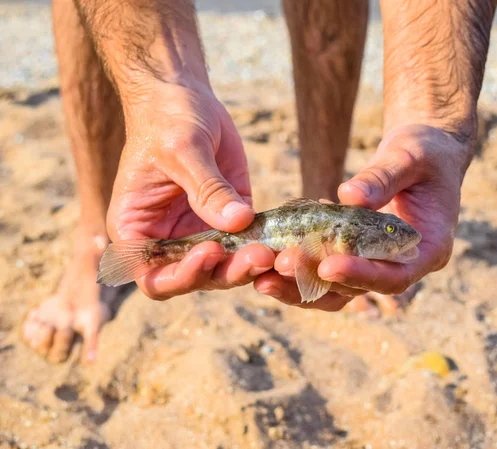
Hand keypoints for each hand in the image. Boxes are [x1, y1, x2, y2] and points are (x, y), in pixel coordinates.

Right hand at [107, 82, 274, 299]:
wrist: (183, 95)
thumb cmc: (166, 118)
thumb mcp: (183, 149)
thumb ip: (207, 189)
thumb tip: (238, 223)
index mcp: (137, 230)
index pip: (153, 277)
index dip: (181, 276)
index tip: (211, 251)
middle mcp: (167, 240)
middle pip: (195, 279)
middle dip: (225, 272)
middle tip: (257, 256)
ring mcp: (199, 231)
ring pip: (224, 267)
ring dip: (247, 266)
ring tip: (272, 253)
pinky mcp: (230, 219)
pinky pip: (247, 243)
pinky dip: (264, 247)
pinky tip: (283, 243)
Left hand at [254, 125, 470, 309]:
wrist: (423, 154)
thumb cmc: (426, 152)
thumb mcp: (410, 157)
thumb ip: (383, 177)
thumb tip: (348, 195)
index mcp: (428, 250)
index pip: (394, 277)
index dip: (361, 275)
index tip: (327, 265)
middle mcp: (402, 266)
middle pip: (358, 290)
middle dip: (317, 280)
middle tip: (281, 265)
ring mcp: (377, 264)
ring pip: (336, 289)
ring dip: (299, 284)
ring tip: (262, 276)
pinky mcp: (356, 255)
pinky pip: (326, 270)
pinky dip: (300, 266)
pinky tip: (272, 254)